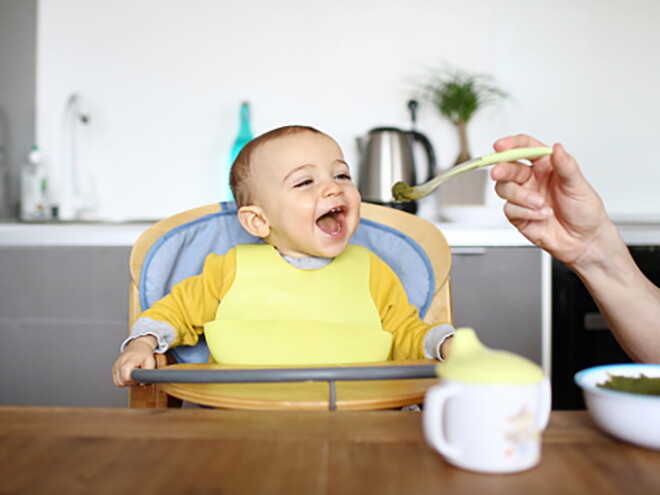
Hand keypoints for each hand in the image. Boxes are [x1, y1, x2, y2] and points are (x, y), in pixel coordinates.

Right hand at [111, 336, 156, 386]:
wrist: (138, 347)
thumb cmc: (144, 355)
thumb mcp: (151, 362)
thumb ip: (148, 373)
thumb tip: (142, 384)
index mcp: (129, 360)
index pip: (125, 376)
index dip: (132, 381)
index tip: (138, 378)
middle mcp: (119, 363)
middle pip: (121, 381)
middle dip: (130, 382)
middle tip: (137, 376)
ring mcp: (115, 366)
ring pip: (118, 383)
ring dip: (126, 382)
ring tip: (133, 375)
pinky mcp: (114, 369)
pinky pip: (117, 381)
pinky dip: (123, 381)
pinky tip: (129, 375)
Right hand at [490, 134, 611, 266]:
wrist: (583, 241)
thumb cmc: (584, 212)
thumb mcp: (579, 185)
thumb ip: (566, 165)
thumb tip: (557, 148)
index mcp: (546, 166)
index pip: (525, 148)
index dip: (511, 144)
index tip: (501, 146)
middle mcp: (531, 179)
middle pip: (507, 167)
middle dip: (502, 169)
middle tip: (498, 173)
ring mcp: (523, 197)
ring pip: (504, 188)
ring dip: (520, 196)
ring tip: (540, 205)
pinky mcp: (518, 215)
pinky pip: (510, 208)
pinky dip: (525, 212)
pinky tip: (541, 216)